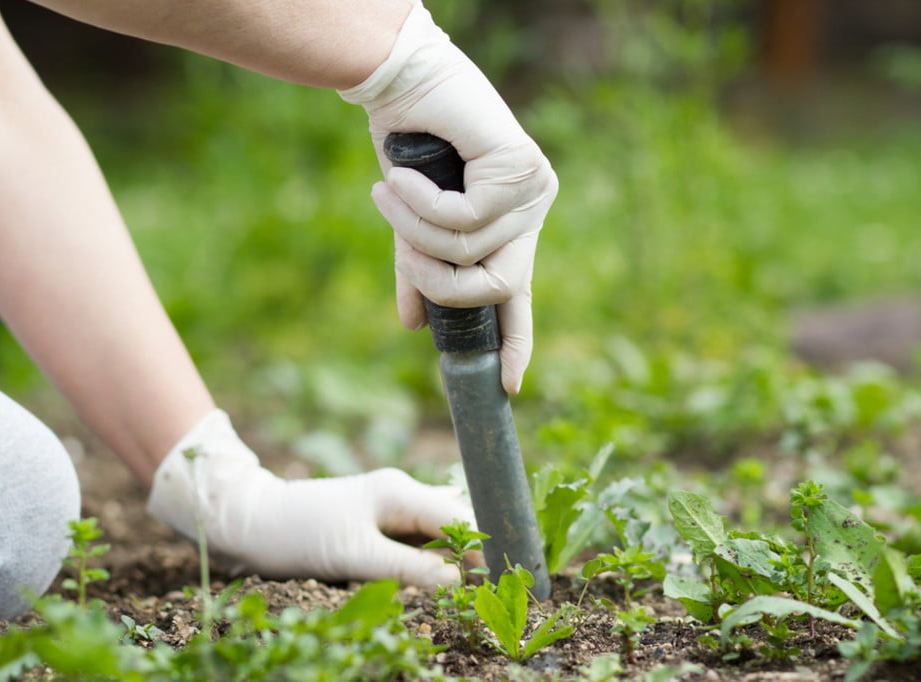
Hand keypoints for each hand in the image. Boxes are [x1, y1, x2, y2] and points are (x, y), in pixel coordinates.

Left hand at [147, 410, 474, 584]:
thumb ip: (409, 569)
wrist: (250, 522)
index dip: (478, 547)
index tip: (494, 579)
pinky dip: (423, 560)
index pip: (458, 516)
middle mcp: (400, 493)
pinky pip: (413, 539)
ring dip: (445, 559)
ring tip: (457, 588)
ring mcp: (387, 506)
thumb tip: (458, 581)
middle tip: (477, 590)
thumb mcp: (356, 557)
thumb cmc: (299, 534)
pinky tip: (426, 579)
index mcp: (400, 492)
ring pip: (434, 533)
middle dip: (466, 554)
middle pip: (451, 522)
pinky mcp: (375, 521)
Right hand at [339, 4, 557, 393]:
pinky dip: (421, 204)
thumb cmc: (408, 148)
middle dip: (441, 284)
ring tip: (387, 195)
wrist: (402, 84)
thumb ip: (418, 270)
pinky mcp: (521, 166)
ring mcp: (533, 189)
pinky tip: (401, 176)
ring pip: (473, 251)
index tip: (509, 383)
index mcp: (510, 227)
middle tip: (404, 257)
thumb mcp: (411, 223)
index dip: (517, 341)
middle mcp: (531, 210)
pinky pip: (465, 217)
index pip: (520, 295)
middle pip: (500, 285)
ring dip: (416, 233)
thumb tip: (414, 325)